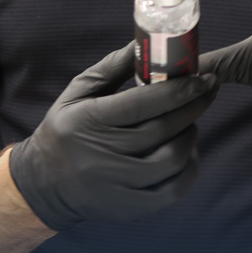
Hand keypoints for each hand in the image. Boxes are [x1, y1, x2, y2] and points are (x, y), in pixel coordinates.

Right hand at [9, 42, 217, 230]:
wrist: (43, 186)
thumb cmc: (65, 130)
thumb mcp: (78, 92)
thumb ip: (112, 67)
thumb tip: (144, 44)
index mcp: (88, 121)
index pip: (141, 104)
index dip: (177, 90)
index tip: (202, 77)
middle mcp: (101, 156)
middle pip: (161, 130)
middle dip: (193, 106)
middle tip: (208, 90)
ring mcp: (115, 186)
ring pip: (170, 161)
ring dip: (190, 136)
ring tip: (192, 121)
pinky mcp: (127, 209)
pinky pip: (171, 192)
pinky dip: (188, 171)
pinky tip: (188, 153)